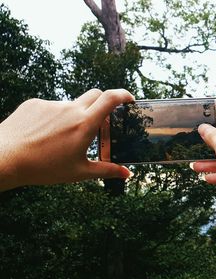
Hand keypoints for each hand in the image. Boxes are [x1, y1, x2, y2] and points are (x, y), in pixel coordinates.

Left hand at [0, 89, 133, 191]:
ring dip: (75, 115)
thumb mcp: (79, 172)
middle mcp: (70, 109)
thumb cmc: (44, 168)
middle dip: (103, 102)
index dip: (123, 94)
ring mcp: (51, 105)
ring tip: (62, 139)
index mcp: (85, 124)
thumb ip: (106, 170)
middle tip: (103, 119)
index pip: (111, 98)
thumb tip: (126, 174)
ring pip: (71, 105)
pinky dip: (54, 118)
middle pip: (95, 94)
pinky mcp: (34, 104)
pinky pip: (51, 107)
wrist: (4, 158)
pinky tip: (44, 135)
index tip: (129, 99)